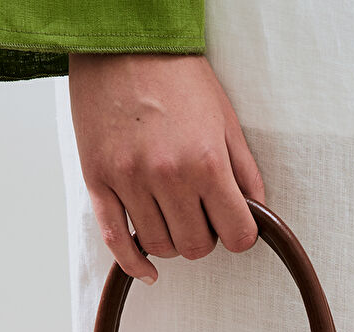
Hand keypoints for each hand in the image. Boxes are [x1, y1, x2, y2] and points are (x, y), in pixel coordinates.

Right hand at [68, 53, 265, 283]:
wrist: (122, 41)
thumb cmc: (176, 75)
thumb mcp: (225, 119)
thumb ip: (244, 172)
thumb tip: (255, 214)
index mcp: (206, 162)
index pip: (236, 236)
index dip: (239, 236)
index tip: (234, 227)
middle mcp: (167, 176)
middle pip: (195, 247)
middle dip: (204, 238)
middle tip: (201, 215)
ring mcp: (129, 180)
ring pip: (159, 247)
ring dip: (171, 241)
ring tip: (173, 215)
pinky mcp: (98, 180)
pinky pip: (116, 241)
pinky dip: (135, 263)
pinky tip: (148, 268)